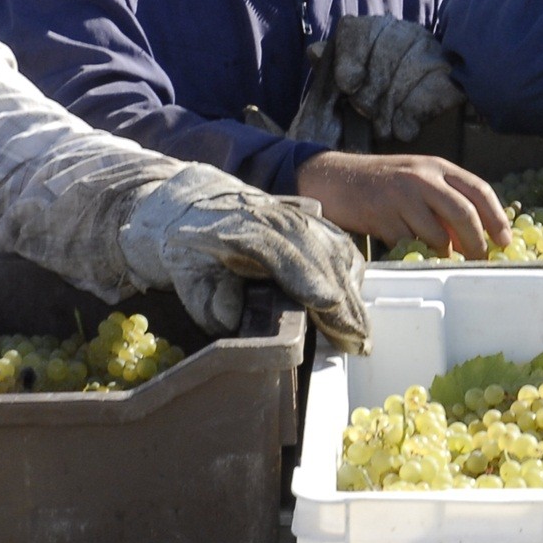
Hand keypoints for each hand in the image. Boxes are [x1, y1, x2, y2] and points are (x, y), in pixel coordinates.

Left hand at [123, 163, 371, 353]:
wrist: (189, 201)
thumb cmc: (185, 243)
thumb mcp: (182, 268)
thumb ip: (204, 293)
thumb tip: (229, 319)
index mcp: (240, 227)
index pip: (280, 251)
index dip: (305, 276)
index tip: (326, 302)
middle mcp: (275, 217)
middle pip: (317, 255)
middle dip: (340, 298)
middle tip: (357, 341)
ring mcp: (296, 215)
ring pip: (333, 249)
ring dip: (351, 291)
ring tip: (360, 331)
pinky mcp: (309, 220)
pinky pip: (337, 243)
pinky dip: (349, 271)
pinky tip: (353, 299)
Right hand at [297, 151, 509, 255]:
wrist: (337, 179)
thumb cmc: (383, 181)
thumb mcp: (418, 177)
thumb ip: (446, 198)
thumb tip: (476, 234)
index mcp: (437, 166)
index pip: (478, 190)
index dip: (496, 217)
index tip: (504, 240)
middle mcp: (422, 178)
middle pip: (464, 214)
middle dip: (477, 242)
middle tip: (480, 259)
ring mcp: (402, 197)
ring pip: (438, 235)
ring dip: (447, 254)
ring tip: (448, 261)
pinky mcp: (383, 218)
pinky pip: (410, 245)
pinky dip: (419, 255)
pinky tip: (418, 255)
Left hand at [322, 15, 466, 141]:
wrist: (423, 134)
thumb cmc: (375, 106)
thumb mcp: (346, 88)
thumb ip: (330, 69)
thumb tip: (314, 51)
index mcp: (374, 29)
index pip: (356, 29)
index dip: (350, 58)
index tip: (347, 86)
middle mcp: (404, 33)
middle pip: (385, 51)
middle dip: (371, 90)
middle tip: (365, 114)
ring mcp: (432, 52)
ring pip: (410, 69)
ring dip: (391, 107)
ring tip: (382, 129)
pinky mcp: (452, 77)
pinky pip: (432, 89)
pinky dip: (413, 113)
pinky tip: (404, 128)